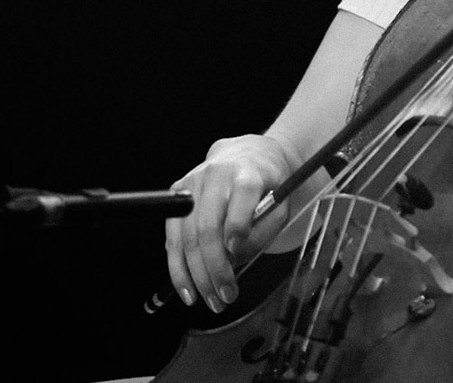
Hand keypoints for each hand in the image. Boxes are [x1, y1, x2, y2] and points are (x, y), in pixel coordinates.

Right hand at [164, 133, 295, 312]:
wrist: (248, 153)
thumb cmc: (267, 183)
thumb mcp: (280, 204)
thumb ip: (261, 231)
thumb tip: (233, 261)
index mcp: (248, 172)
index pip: (242, 198)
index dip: (238, 229)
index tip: (237, 257)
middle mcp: (217, 174)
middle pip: (208, 226)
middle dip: (214, 268)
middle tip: (224, 298)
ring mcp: (193, 182)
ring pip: (186, 236)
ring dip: (194, 275)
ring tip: (207, 300)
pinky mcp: (178, 192)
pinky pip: (173, 236)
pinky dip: (177, 266)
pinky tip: (186, 287)